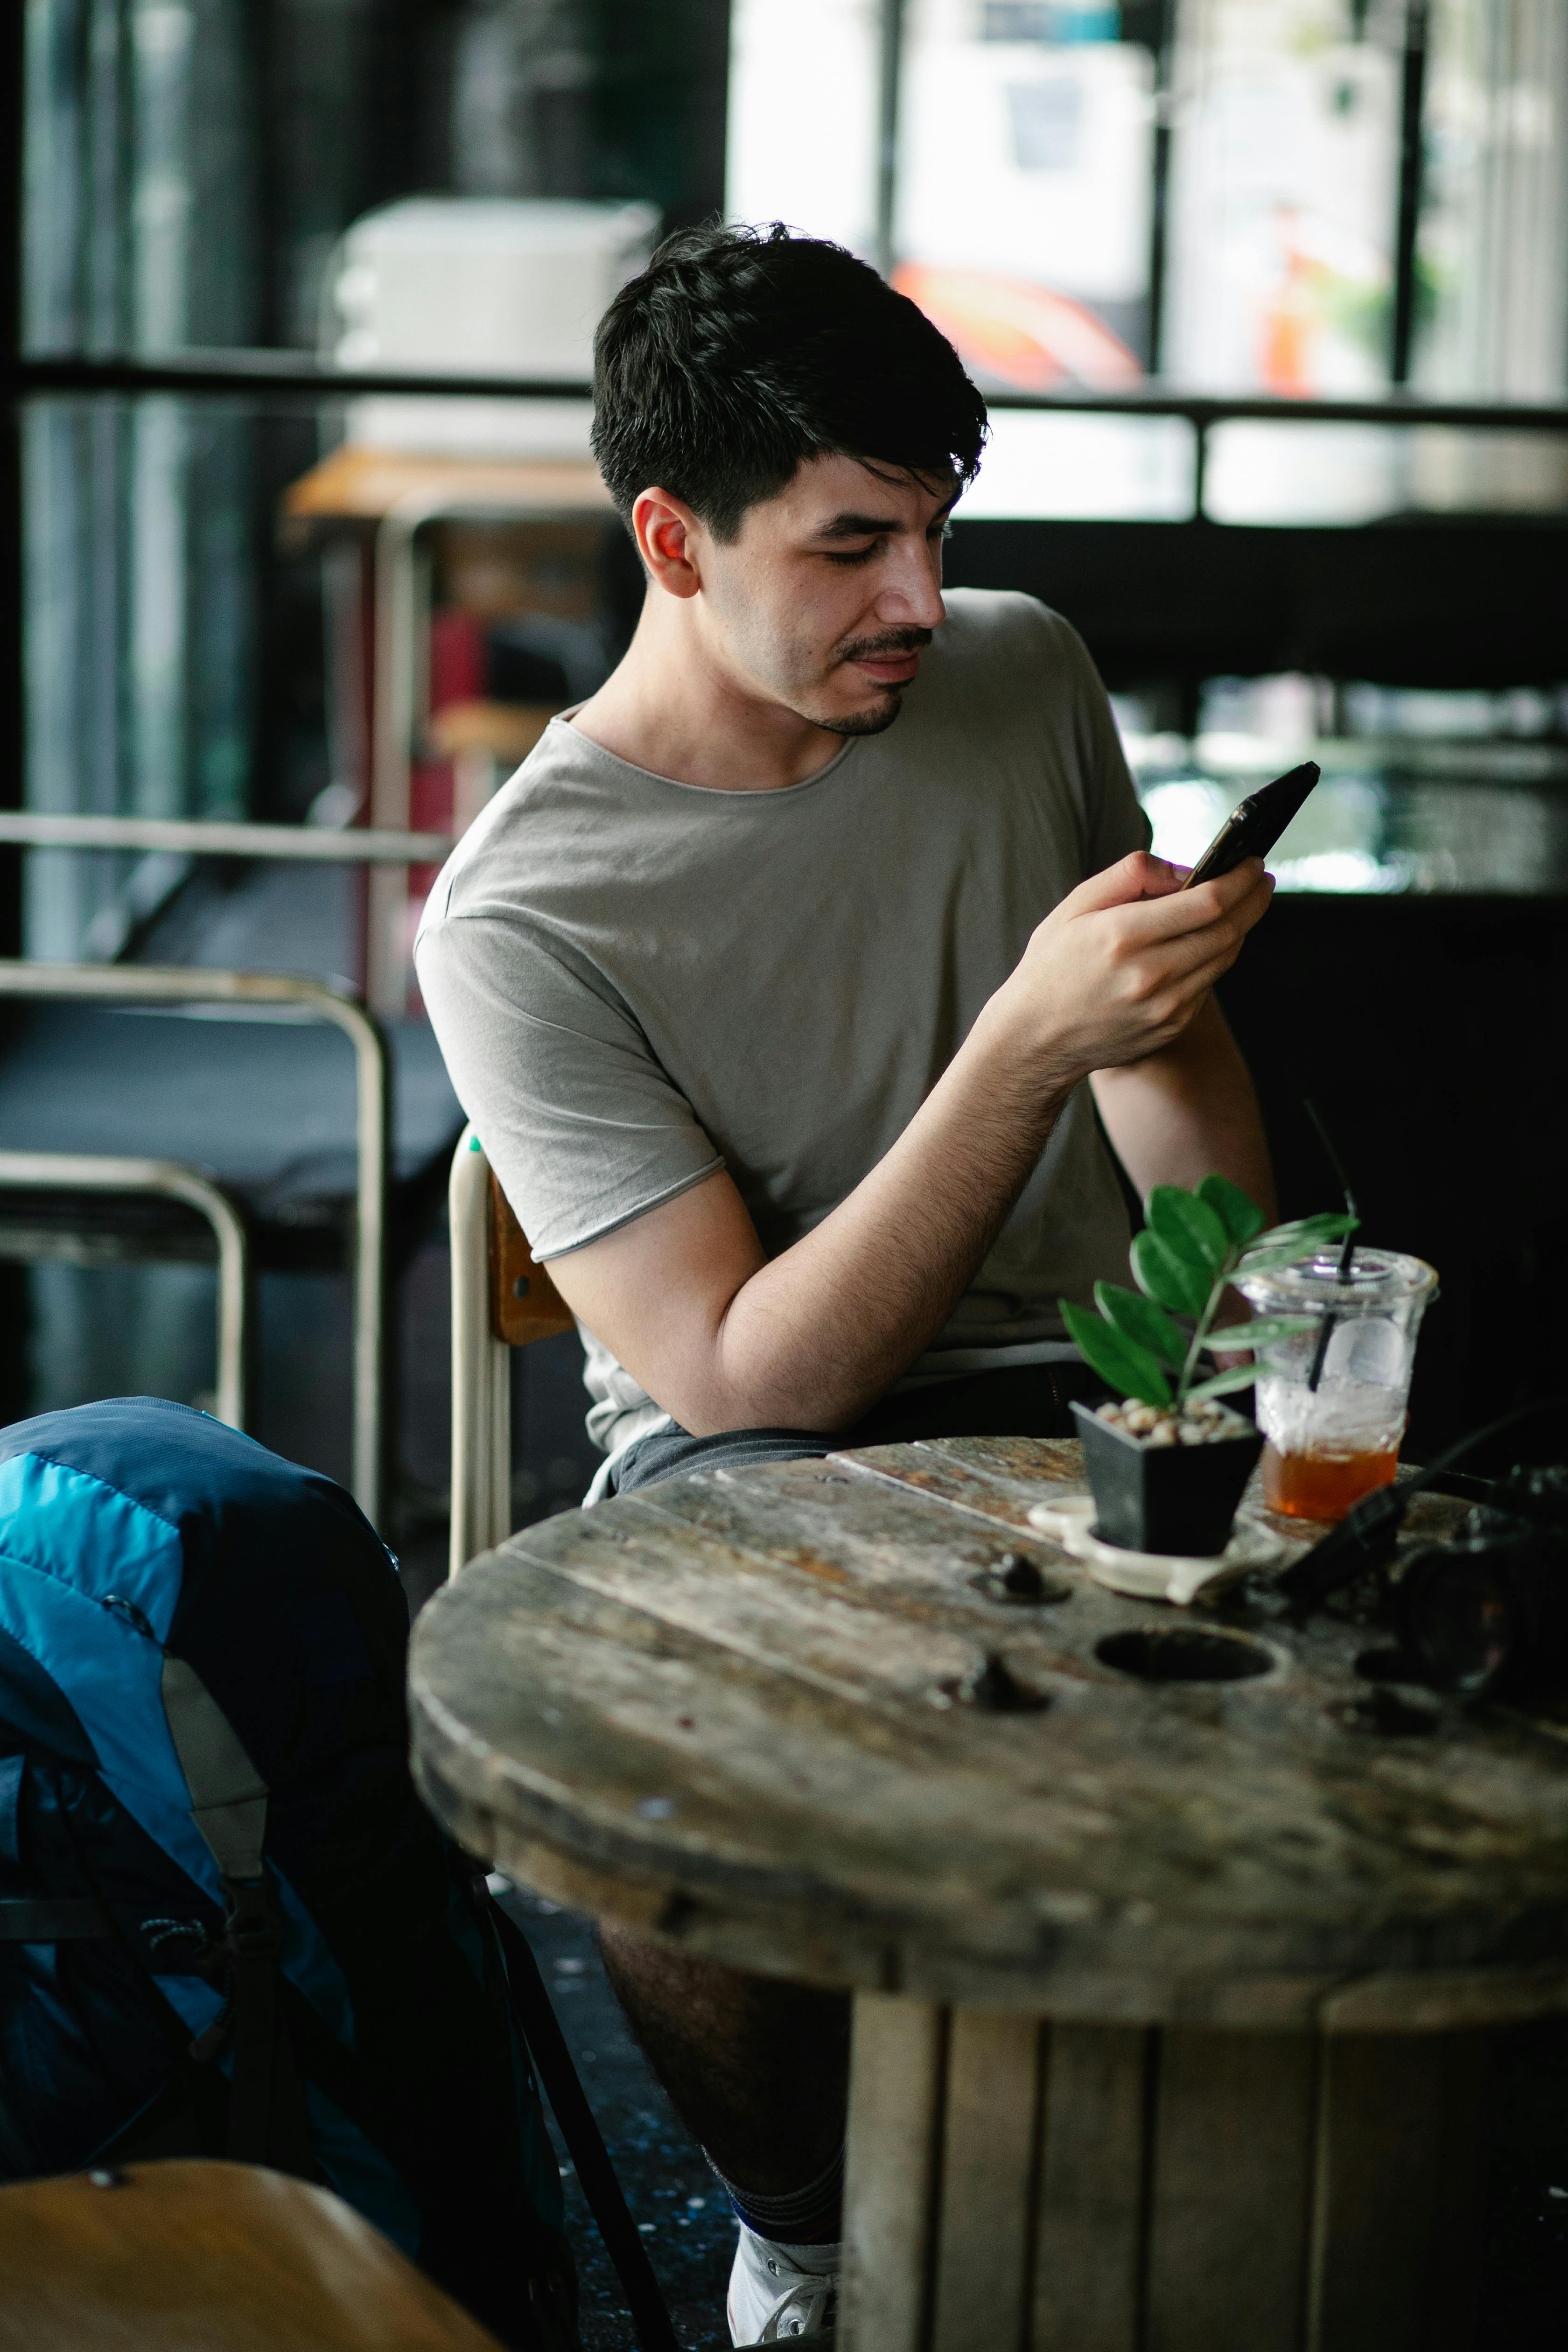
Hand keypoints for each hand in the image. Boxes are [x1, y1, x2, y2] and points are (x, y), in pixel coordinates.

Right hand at [987, 850, 1273, 1081]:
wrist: (1034, 1039)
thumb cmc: (1052, 965)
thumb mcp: (1075, 905)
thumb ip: (1131, 875)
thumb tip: (1185, 870)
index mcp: (1123, 935)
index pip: (1207, 901)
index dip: (1240, 879)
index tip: (1252, 862)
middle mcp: (1149, 974)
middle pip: (1228, 930)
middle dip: (1254, 899)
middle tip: (1262, 879)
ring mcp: (1164, 1007)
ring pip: (1224, 958)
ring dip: (1242, 927)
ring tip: (1243, 905)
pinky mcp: (1171, 1027)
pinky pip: (1208, 985)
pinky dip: (1215, 958)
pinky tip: (1208, 942)